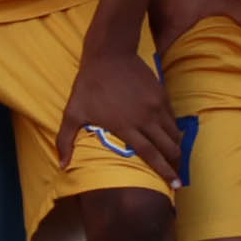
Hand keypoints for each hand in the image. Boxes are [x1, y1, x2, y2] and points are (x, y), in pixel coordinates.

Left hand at [61, 33, 190, 188]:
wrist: (109, 55)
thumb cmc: (89, 85)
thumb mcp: (72, 112)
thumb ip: (66, 140)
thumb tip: (62, 165)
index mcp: (126, 127)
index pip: (151, 155)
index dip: (164, 171)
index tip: (175, 185)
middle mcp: (145, 119)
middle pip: (168, 147)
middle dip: (176, 164)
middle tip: (178, 177)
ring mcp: (155, 106)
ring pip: (174, 133)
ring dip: (177, 147)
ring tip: (176, 158)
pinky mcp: (161, 94)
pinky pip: (172, 117)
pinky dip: (174, 129)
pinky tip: (172, 136)